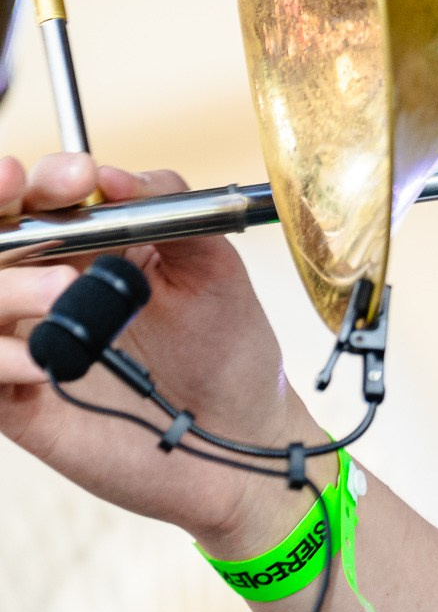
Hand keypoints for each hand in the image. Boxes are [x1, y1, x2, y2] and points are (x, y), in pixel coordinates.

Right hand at [0, 153, 324, 553]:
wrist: (240, 437)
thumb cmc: (227, 346)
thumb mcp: (212, 267)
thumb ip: (172, 211)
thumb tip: (115, 175)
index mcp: (87, 246)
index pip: (39, 197)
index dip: (45, 179)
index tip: (80, 176)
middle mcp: (43, 287)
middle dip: (0, 209)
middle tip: (21, 193)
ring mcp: (23, 343)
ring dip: (4, 284)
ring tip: (62, 289)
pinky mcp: (17, 403)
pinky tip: (46, 363)